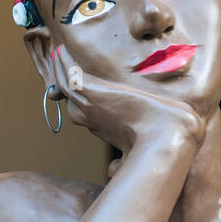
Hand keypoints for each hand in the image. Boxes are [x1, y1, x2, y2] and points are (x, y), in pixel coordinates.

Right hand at [51, 45, 206, 152]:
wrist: (165, 138)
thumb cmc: (159, 145)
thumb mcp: (136, 151)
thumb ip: (120, 162)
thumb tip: (111, 170)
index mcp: (101, 126)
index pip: (80, 107)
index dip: (75, 93)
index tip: (74, 79)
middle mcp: (88, 117)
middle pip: (68, 95)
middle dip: (62, 79)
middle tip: (58, 61)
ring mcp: (87, 105)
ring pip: (65, 83)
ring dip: (59, 67)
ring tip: (56, 52)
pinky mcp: (92, 93)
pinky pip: (70, 76)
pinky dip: (63, 63)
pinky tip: (60, 50)